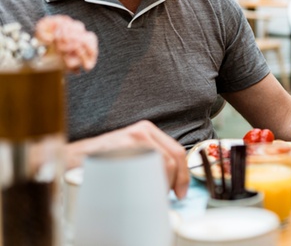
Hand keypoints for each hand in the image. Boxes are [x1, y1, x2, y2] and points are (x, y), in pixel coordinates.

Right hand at [65, 120, 189, 198]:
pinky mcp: (120, 151)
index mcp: (147, 130)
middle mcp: (142, 132)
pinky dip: (144, 187)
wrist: (72, 158)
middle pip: (171, 160)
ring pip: (159, 167)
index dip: (183, 174)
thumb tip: (172, 179)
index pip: (176, 151)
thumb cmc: (102, 159)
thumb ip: (151, 158)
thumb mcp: (131, 151)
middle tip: (164, 196)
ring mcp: (131, 140)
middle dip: (171, 183)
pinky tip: (135, 192)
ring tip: (146, 195)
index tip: (181, 191)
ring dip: (158, 186)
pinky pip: (142, 173)